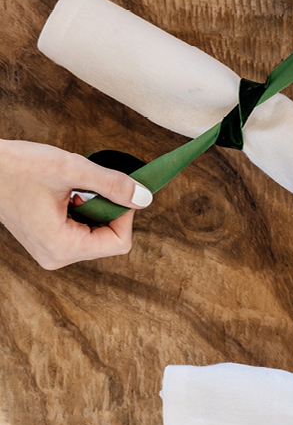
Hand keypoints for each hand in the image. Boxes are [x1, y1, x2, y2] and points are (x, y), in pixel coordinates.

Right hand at [0, 139, 151, 269]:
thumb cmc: (15, 166)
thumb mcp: (70, 168)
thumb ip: (112, 184)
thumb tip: (145, 198)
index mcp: (62, 247)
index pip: (119, 243)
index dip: (125, 216)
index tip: (117, 190)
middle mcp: (56, 257)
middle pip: (108, 241)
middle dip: (108, 212)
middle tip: (90, 187)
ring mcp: (51, 252)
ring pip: (96, 236)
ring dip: (95, 210)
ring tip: (71, 190)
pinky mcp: (47, 243)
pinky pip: (81, 232)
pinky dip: (82, 212)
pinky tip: (65, 195)